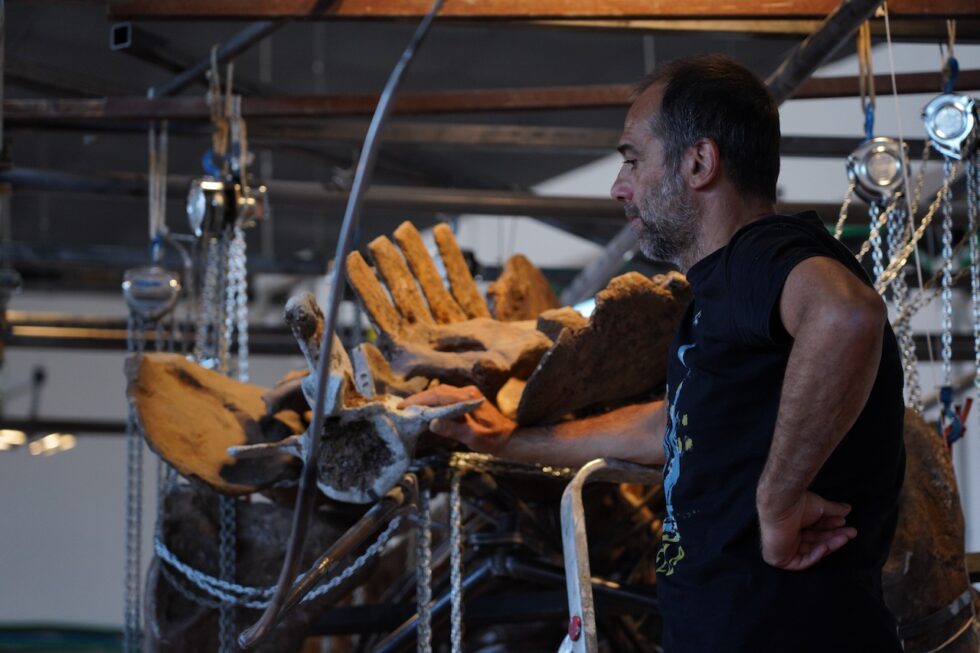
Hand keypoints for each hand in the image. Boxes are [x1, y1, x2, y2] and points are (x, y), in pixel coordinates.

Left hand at [345, 222, 551, 396]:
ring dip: (416, 258)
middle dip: (390, 269)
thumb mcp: (486, 376)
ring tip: (402, 229)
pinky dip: (450, 258)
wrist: (557, 374)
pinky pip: (459, 283)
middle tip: (375, 240)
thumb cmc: (521, 381)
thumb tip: (410, 375)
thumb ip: (454, 374)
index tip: (351, 261)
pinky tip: (441, 233)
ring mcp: (455, 331)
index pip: (387, 319)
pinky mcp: (476, 321)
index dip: (369, 290)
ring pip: (429, 287)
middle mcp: (436, 344)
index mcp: (428, 357)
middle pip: (404, 299)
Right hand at [399, 384, 515, 454]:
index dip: (418, 400)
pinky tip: (428, 410)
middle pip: (437, 391)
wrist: (510, 437)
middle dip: (419, 398)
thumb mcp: (472, 437)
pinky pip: (447, 396)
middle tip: (402, 408)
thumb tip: (431, 422)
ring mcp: (468, 393)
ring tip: (411, 409)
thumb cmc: (492, 439)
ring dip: (426, 399)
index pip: (437, 395)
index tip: (402, 406)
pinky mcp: (468, 398)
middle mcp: (467, 391)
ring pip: (441, 392)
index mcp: (466, 399)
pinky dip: (435, 401)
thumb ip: (453, 429)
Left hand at [758, 491, 856, 570]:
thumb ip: (833, 510)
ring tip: (844, 537)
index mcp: (795, 525)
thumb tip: (847, 509)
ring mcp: (785, 548)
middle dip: (834, 537)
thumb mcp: (819, 507)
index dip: (832, 529)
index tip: (846, 524)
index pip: (817, 531)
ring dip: (830, 545)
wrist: (783, 505)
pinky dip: (815, 556)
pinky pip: (802, 562)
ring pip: (812, 551)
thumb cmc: (797, 503)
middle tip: (851, 533)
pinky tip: (825, 547)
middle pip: (817, 541)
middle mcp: (790, 536)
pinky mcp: (781, 558)